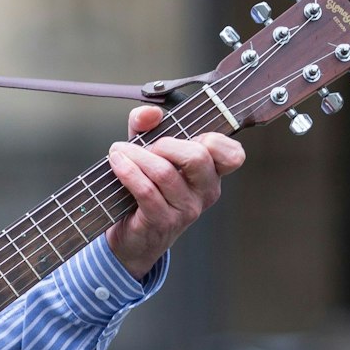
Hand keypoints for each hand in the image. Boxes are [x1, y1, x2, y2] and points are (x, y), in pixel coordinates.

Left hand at [104, 104, 245, 277]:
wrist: (133, 236)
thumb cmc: (146, 190)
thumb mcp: (148, 152)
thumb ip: (147, 126)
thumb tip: (150, 113)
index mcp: (211, 174)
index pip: (232, 155)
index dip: (211, 138)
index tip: (184, 135)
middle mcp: (205, 192)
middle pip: (197, 156)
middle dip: (164, 144)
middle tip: (144, 146)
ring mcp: (186, 210)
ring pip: (165, 172)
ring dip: (136, 156)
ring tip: (118, 152)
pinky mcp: (163, 222)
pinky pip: (146, 191)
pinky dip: (128, 172)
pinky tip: (116, 163)